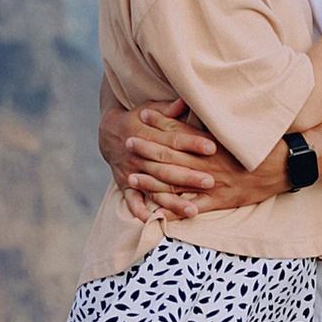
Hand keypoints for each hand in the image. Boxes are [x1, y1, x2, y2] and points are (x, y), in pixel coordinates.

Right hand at [122, 98, 221, 215]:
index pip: (173, 139)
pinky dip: (141, 211)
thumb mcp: (150, 110)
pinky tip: (154, 221)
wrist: (109, 133)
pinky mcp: (125, 185)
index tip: (212, 147)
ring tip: (193, 210)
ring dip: (173, 201)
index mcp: (147, 134)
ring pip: (154, 188)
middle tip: (210, 182)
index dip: (192, 143)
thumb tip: (185, 100)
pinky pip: (132, 201)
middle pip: (166, 167)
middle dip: (188, 175)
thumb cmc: (138, 120)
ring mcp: (131, 172)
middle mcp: (139, 155)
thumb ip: (168, 109)